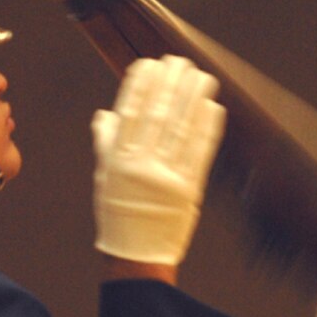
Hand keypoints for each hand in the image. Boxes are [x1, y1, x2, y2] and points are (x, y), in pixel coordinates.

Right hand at [91, 55, 225, 266]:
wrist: (136, 255)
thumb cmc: (119, 212)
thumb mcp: (105, 177)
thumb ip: (106, 143)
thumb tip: (106, 113)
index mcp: (117, 160)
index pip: (129, 113)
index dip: (141, 86)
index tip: (150, 63)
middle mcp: (140, 166)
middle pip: (158, 116)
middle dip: (170, 85)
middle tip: (180, 62)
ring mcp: (165, 177)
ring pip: (181, 129)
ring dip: (193, 99)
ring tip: (201, 76)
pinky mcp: (188, 189)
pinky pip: (199, 153)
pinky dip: (207, 128)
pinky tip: (212, 107)